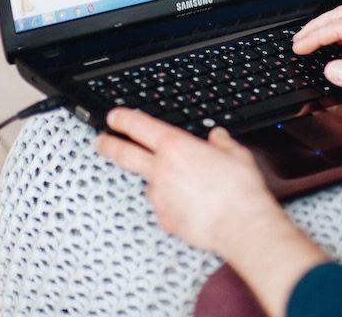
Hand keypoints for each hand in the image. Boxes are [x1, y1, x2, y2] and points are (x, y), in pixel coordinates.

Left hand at [96, 108, 285, 255]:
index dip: (123, 119)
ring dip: (159, 182)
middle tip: (100, 141)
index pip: (139, 126)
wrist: (241, 225)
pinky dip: (172, 204)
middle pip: (123, 154)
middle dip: (108, 144)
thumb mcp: (236, 154)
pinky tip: (192, 206)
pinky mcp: (165, 219)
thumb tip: (217, 137)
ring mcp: (160, 197)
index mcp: (176, 147)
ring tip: (188, 187)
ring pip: (150, 183)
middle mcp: (161, 170)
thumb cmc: (239, 189)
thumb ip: (221, 143)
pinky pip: (163, 207)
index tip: (114, 117)